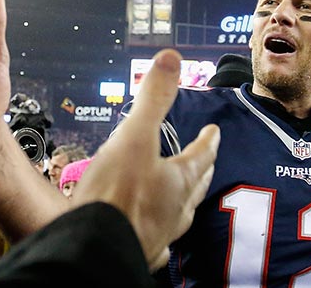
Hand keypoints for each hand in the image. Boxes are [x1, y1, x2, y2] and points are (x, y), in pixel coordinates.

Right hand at [72, 49, 219, 269]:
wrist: (96, 250)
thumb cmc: (116, 196)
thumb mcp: (134, 137)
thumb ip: (153, 99)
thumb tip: (171, 58)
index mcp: (178, 180)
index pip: (202, 155)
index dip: (209, 141)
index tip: (214, 132)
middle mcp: (175, 209)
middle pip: (196, 186)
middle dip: (203, 169)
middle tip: (207, 160)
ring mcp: (160, 234)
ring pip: (181, 214)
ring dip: (185, 200)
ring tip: (184, 194)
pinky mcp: (140, 251)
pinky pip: (159, 240)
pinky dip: (162, 231)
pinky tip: (157, 236)